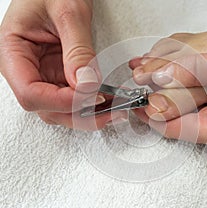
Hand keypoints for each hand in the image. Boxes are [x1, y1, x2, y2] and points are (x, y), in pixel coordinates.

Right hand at [0, 0, 125, 129]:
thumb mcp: (68, 13)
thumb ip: (78, 50)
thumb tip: (86, 83)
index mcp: (13, 52)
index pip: (31, 92)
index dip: (61, 101)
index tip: (90, 96)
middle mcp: (26, 68)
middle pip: (47, 108)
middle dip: (79, 114)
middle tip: (110, 111)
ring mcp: (43, 73)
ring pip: (61, 108)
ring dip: (87, 113)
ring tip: (114, 108)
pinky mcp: (59, 74)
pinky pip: (73, 96)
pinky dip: (91, 102)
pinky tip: (108, 99)